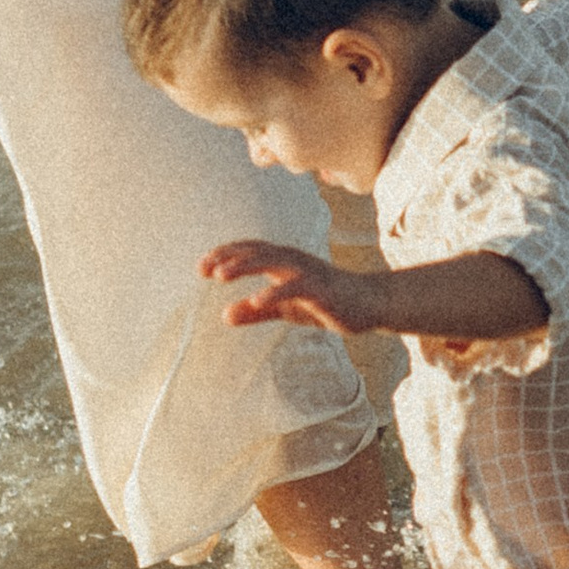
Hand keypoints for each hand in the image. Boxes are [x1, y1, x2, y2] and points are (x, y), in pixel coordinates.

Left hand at [200, 240, 362, 333]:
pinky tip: (256, 300)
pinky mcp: (321, 289)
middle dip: (228, 257)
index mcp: (283, 261)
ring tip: (221, 275)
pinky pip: (295, 287)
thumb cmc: (325, 302)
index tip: (200, 267)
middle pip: (256, 251)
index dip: (225, 255)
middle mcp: (293, 260)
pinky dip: (275, 291)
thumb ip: (255, 312)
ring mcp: (308, 272)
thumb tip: (225, 317)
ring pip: (272, 262)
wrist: (368, 305)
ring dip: (245, 266)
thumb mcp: (285, 309)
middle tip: (204, 269)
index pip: (249, 251)